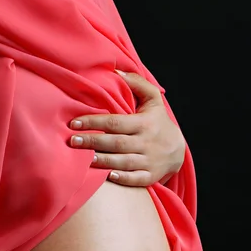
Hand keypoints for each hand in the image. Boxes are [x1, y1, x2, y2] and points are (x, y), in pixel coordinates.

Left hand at [69, 70, 185, 185]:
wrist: (178, 151)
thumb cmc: (158, 122)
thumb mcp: (153, 100)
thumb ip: (136, 83)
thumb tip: (116, 71)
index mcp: (144, 122)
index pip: (115, 122)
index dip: (94, 122)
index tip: (74, 123)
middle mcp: (146, 142)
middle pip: (116, 142)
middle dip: (93, 142)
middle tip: (72, 141)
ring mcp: (149, 160)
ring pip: (123, 161)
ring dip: (103, 160)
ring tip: (84, 159)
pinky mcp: (150, 176)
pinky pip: (135, 178)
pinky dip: (122, 178)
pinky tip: (108, 175)